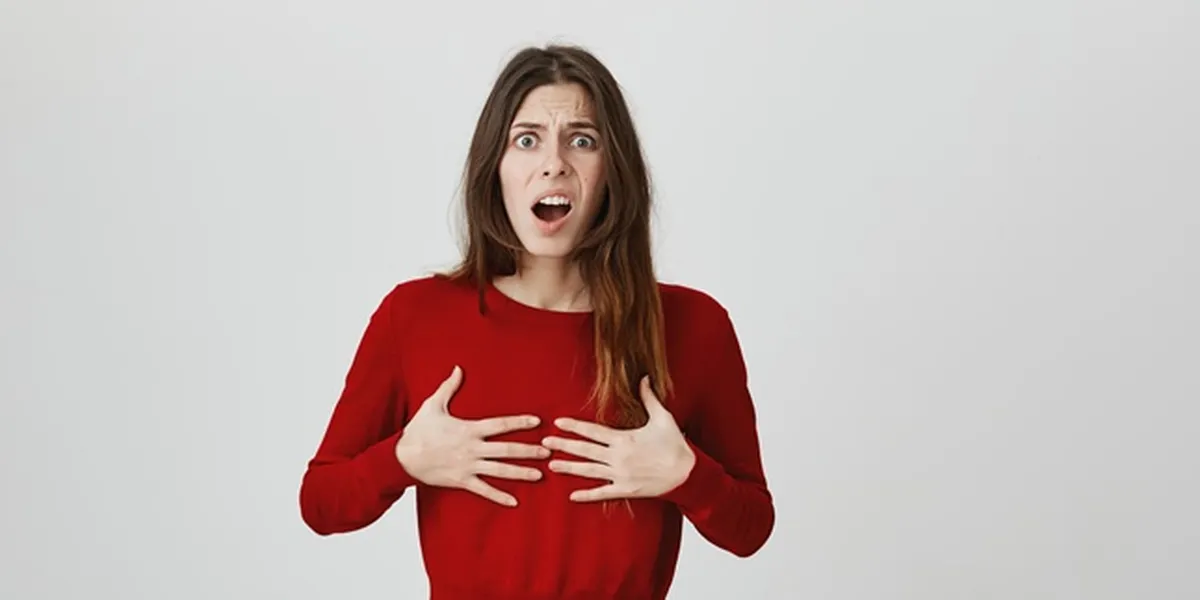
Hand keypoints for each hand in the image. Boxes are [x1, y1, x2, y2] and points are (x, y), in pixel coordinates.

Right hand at [394, 365, 548, 505]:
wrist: (402, 458)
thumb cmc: (418, 431)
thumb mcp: (433, 405)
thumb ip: (449, 387)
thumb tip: (458, 368)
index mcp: (468, 429)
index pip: (500, 424)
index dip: (519, 422)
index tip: (537, 422)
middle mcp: (471, 449)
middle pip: (506, 449)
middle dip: (528, 451)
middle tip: (548, 452)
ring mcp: (467, 466)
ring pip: (499, 471)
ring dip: (521, 473)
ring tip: (539, 475)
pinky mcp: (461, 481)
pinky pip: (484, 490)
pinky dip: (499, 497)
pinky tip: (515, 502)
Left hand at [542, 376, 695, 501]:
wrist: (687, 474)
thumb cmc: (675, 445)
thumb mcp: (663, 418)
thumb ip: (649, 398)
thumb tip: (644, 377)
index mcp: (624, 439)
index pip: (593, 431)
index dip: (574, 426)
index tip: (558, 422)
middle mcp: (618, 457)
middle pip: (585, 451)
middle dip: (563, 446)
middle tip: (544, 444)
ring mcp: (620, 475)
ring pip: (589, 471)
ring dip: (569, 468)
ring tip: (552, 465)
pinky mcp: (626, 490)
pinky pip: (602, 493)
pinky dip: (587, 495)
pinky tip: (572, 496)